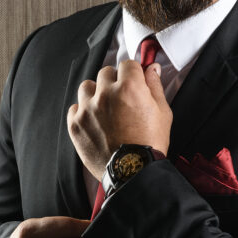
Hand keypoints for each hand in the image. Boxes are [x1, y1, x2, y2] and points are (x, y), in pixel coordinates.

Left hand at [67, 60, 172, 179]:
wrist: (133, 172)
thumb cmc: (149, 144)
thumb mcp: (163, 112)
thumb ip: (155, 86)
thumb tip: (152, 69)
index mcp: (129, 87)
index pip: (127, 64)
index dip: (133, 73)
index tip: (134, 81)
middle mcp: (105, 94)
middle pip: (106, 73)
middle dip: (115, 81)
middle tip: (122, 97)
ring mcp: (88, 109)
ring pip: (87, 87)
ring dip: (96, 93)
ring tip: (105, 107)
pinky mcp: (76, 124)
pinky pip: (75, 108)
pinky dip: (83, 111)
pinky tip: (94, 120)